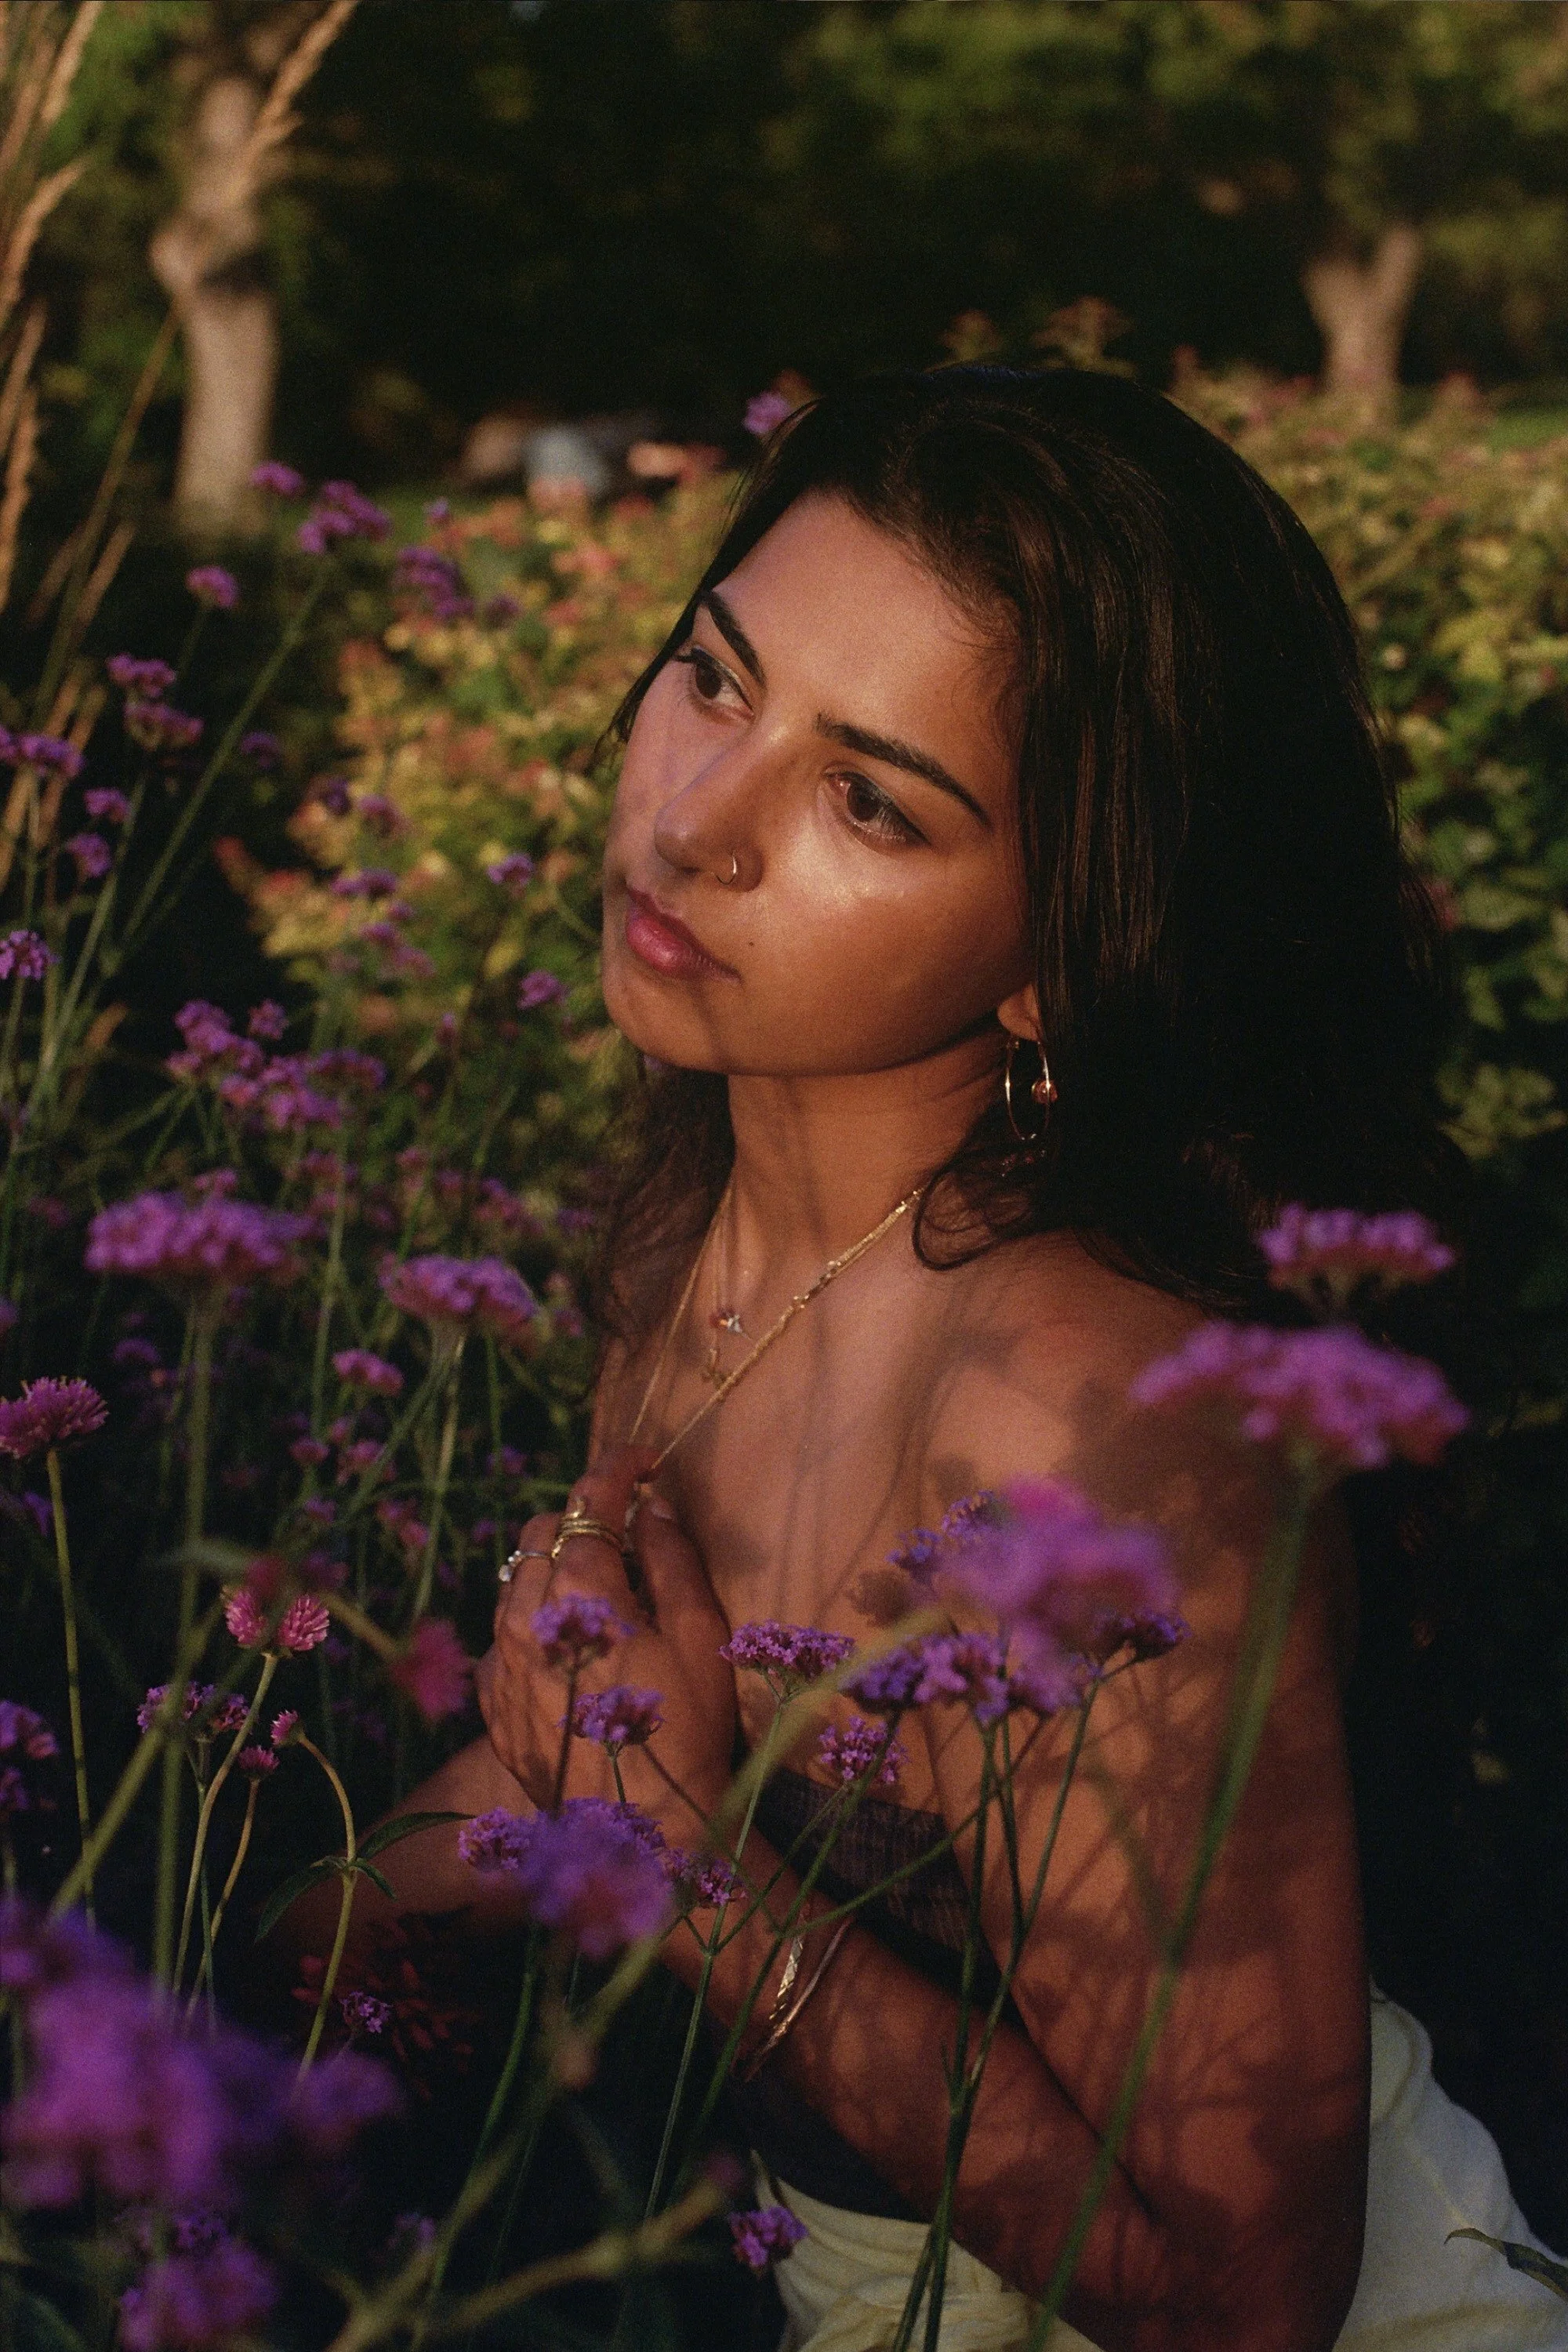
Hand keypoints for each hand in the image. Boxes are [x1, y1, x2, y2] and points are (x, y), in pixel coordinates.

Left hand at [481, 1447, 737, 1840]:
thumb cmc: (686, 1729)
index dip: (619, 1466)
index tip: (645, 1461)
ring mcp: (500, 1659)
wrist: (642, 1832)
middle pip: (546, 1531)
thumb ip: (672, 1559)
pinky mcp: (492, 1700)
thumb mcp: (700, 1635)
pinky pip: (503, 1635)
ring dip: (557, 1569)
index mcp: (581, 1588)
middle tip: (632, 1541)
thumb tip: (652, 1508)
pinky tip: (570, 1648)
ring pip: (517, 1579)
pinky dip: (534, 1623)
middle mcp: (526, 1614)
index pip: (590, 1497)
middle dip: (588, 1520)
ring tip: (601, 1595)